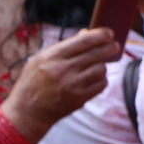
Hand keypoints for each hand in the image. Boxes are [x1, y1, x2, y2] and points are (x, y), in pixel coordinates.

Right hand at [2, 28, 116, 142]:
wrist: (28, 110)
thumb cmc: (34, 81)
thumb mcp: (41, 59)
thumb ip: (65, 47)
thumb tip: (87, 33)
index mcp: (52, 56)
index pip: (83, 41)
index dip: (100, 35)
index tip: (109, 33)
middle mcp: (63, 70)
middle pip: (96, 54)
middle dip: (109, 48)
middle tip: (115, 45)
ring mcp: (72, 85)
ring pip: (101, 68)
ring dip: (101, 65)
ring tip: (96, 65)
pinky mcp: (80, 98)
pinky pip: (101, 84)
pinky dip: (101, 79)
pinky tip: (95, 78)